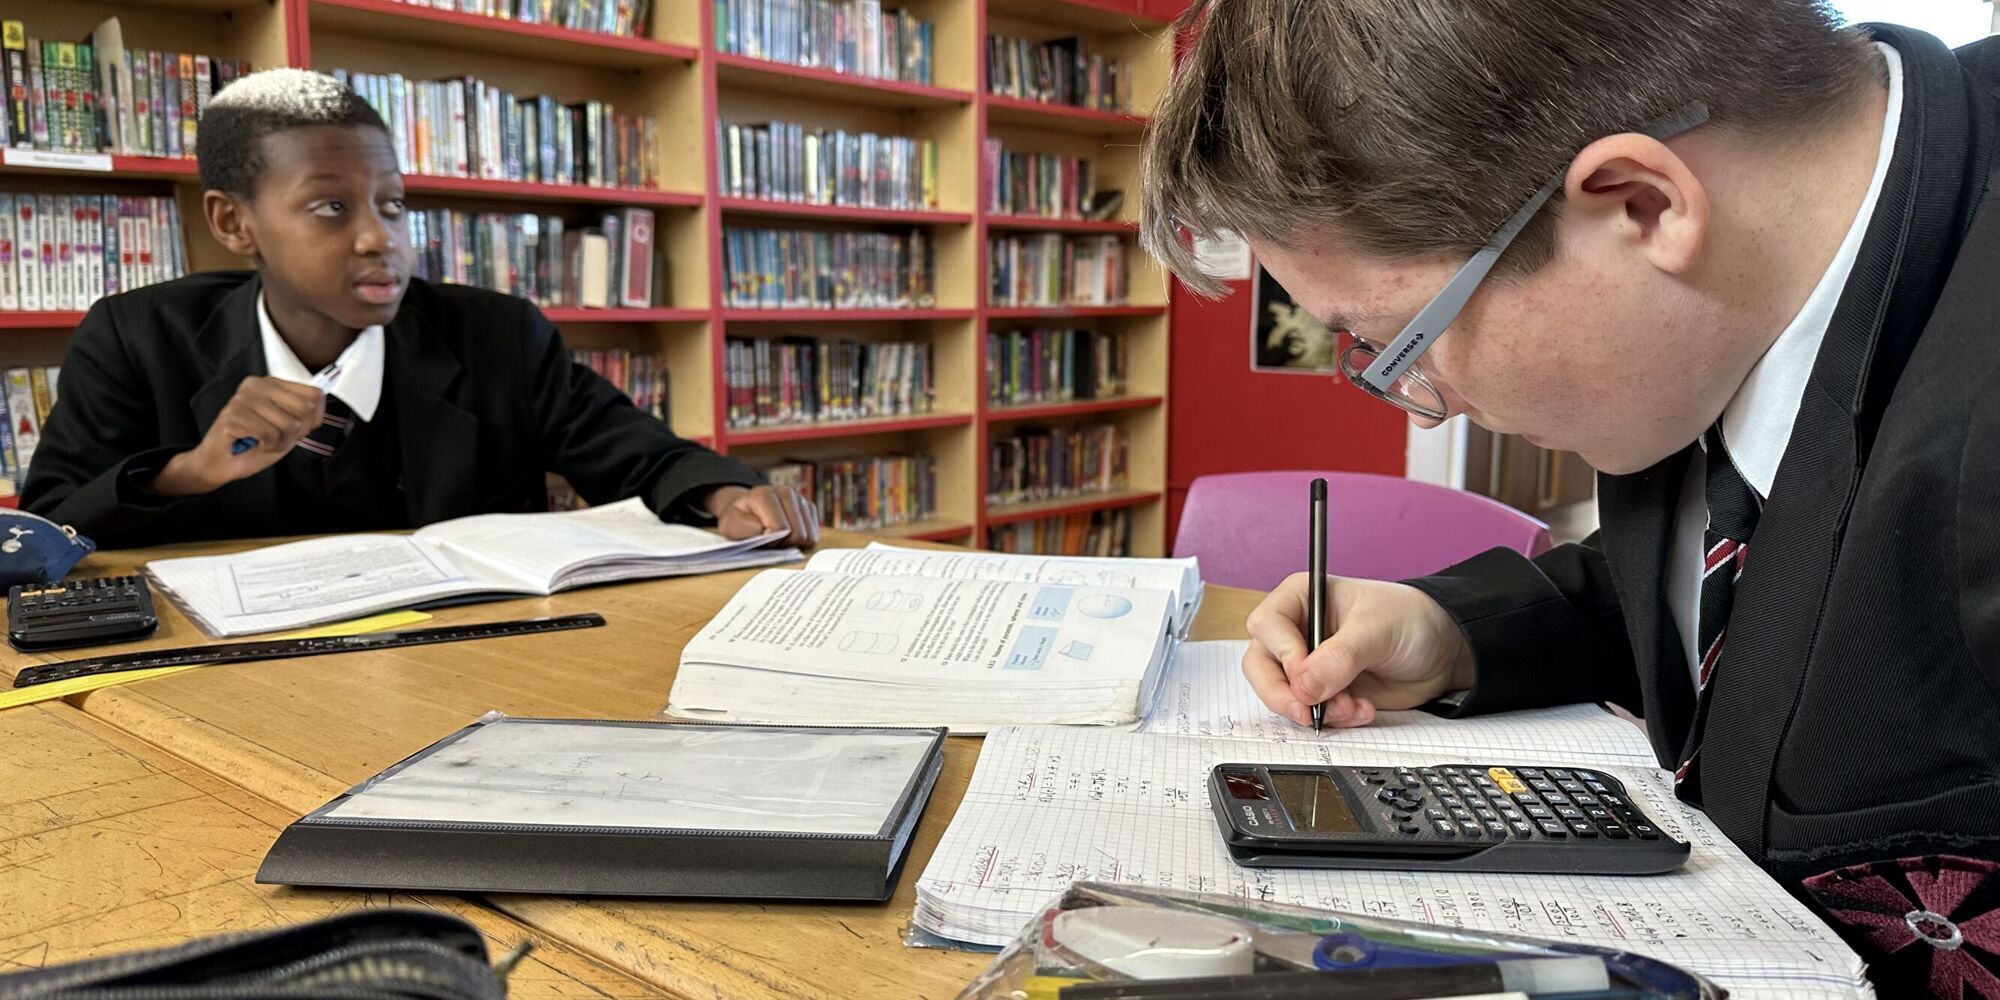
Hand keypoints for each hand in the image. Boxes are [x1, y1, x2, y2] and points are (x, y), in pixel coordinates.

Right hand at [149, 377, 325, 496]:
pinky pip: (271, 435)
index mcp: (272, 384)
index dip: (313, 420)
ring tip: (263, 441)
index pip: (315, 394)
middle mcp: (257, 385)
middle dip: (297, 432)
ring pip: (289, 424)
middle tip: (276, 437)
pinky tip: (254, 443)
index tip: (295, 428)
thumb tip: (320, 402)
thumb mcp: (287, 428)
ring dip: (279, 442)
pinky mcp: (234, 415)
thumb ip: (304, 414)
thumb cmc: (253, 445)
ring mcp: (244, 398)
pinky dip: (267, 446)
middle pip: (306, 409)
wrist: (219, 463)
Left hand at [705, 484, 819, 547]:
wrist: (746, 510)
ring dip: (793, 545)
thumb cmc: (738, 520)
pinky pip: (814, 536)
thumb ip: (749, 530)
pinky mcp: (809, 508)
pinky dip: (802, 543)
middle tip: (769, 542)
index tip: (760, 540)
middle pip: (798, 534)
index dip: (771, 542)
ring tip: (778, 539)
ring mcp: (800, 499)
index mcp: (764, 494)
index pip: (780, 528)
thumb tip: (772, 534)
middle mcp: (786, 492)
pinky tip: (788, 537)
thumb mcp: (732, 526)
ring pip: (808, 536)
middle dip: (783, 545)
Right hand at [1242, 572, 1475, 728]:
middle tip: (1308, 712)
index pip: (1267, 626)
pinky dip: (1332, 719)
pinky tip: (1361, 710)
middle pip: (1261, 665)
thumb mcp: (1376, 630)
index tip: (1306, 675)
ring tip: (1352, 708)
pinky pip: (1308, 712)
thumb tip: (1304, 686)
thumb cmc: (1409, 619)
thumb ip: (1339, 657)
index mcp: (1301, 598)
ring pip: (1281, 694)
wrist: (1441, 651)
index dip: (1282, 653)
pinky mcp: (1322, 692)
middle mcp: (1297, 631)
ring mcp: (1307, 664)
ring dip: (1314, 710)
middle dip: (1284, 694)